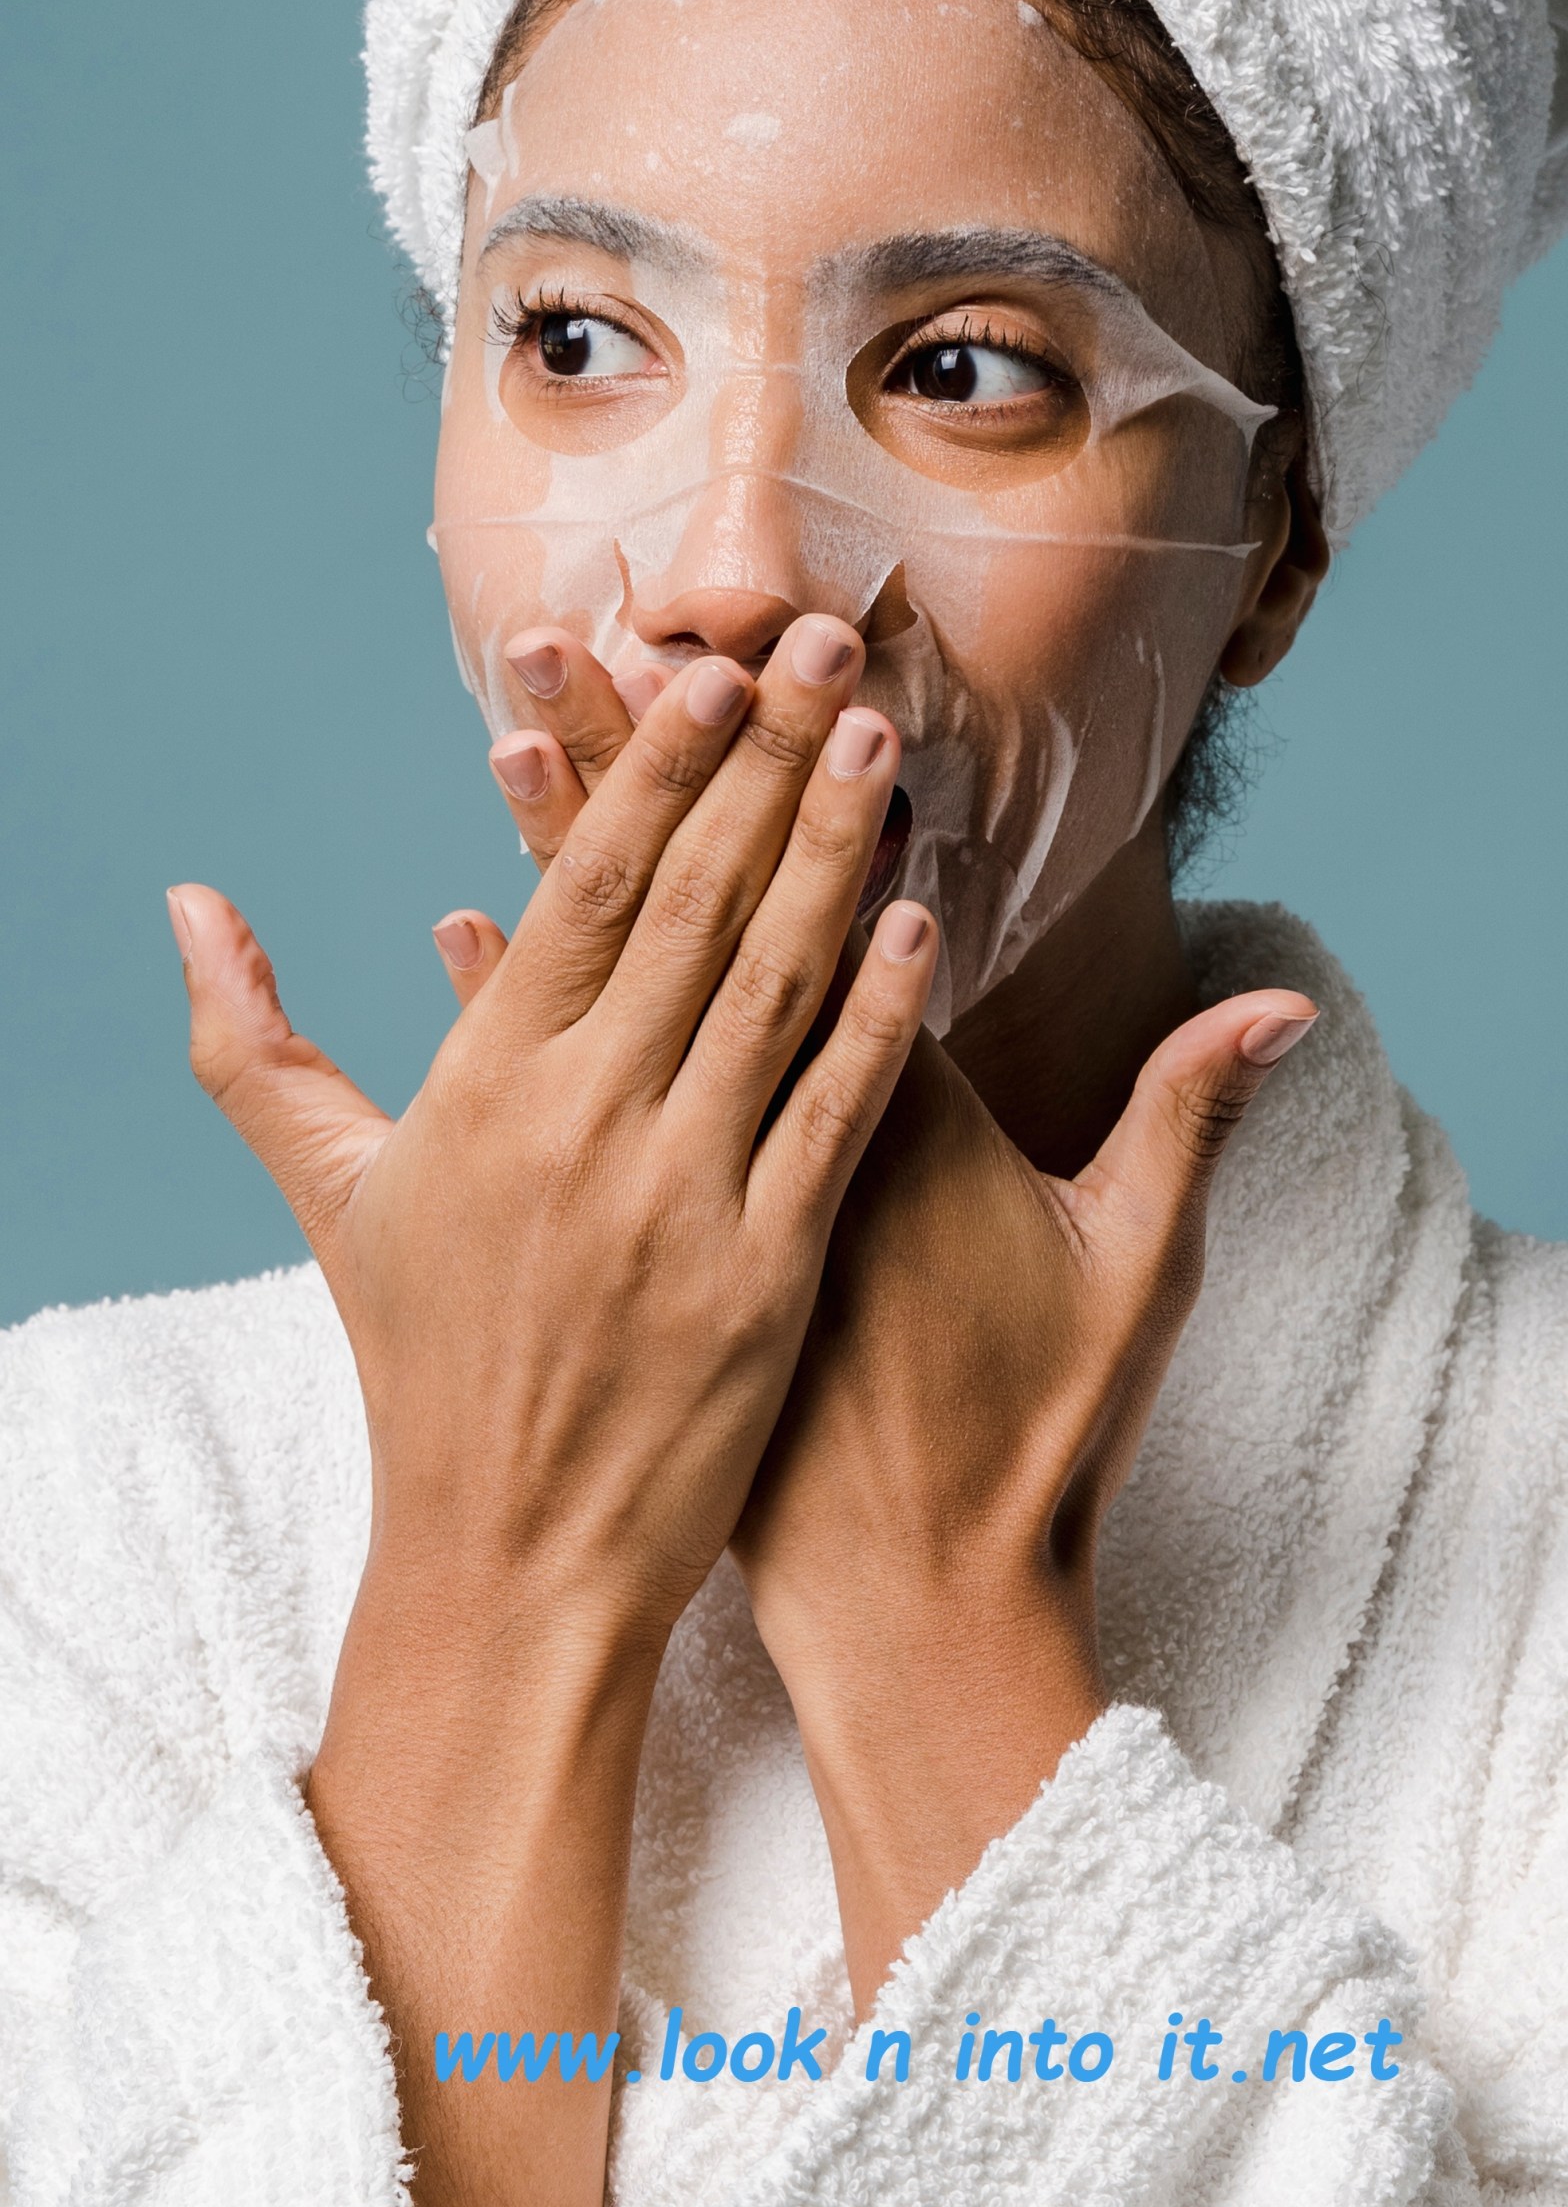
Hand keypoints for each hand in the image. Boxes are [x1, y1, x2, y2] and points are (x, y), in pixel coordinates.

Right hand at [167, 613, 936, 2206]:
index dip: (650, 772)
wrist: (509, 1558)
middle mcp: (589, 1123)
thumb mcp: (331, 1196)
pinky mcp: (771, 1273)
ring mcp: (687, 1197)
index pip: (584, 892)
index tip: (702, 674)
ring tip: (880, 742)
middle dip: (764, 763)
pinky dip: (884, 1013)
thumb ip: (253, 1043)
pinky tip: (923, 922)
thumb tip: (189, 904)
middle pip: (698, 906)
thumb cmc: (419, 1367)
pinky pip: (839, 1113)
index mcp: (487, 1090)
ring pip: (779, 986)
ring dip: (838, 851)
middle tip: (821, 647)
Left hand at [436, 631, 1312, 2014]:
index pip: (839, 918)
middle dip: (652, 772)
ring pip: (618, 992)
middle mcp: (775, 1139)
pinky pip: (564, 1109)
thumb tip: (1285, 1007)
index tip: (750, 675)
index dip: (791, 793)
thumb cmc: (1030, 1443)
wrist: (911, 1604)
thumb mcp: (1131, 1276)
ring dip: (568, 862)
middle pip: (706, 919)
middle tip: (582, 639)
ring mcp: (696, 1197)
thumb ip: (1189, 1122)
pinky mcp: (645, 1249)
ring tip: (511, 741)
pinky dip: (515, 1021)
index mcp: (898, 1122)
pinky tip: (459, 930)